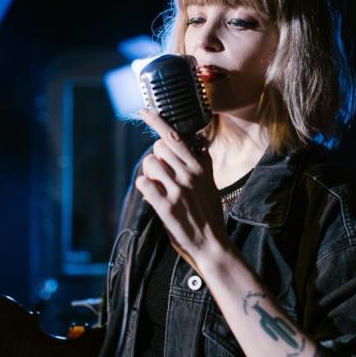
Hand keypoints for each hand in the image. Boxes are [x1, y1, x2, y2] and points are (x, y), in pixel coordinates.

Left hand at [136, 109, 229, 272]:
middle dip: (154, 157)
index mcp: (199, 167)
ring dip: (148, 173)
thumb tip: (200, 145)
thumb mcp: (211, 185)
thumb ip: (204, 164)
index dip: (157, 121)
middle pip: (158, 147)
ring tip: (158, 186)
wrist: (212, 245)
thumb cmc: (210, 214)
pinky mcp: (165, 206)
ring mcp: (176, 190)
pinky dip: (144, 187)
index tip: (144, 111)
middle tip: (160, 173)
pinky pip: (143, 183)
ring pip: (148, 163)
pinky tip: (152, 195)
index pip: (175, 136)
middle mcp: (188, 175)